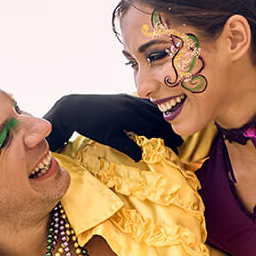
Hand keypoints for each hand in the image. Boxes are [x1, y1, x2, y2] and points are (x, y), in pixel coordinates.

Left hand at [44, 93, 180, 160]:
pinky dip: (154, 111)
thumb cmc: (90, 126)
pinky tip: (159, 117)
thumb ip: (127, 147)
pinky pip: (145, 103)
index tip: (177, 147)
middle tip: (180, 142)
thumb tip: (142, 158)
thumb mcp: (109, 139)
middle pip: (157, 119)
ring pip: (153, 110)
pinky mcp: (125, 96)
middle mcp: (132, 105)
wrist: (75, 108)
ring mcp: (129, 99)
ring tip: (173, 131)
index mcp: (129, 117)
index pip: (154, 129)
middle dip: (170, 131)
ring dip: (164, 120)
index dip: (167, 139)